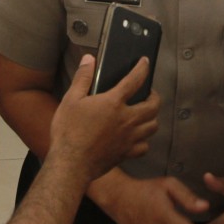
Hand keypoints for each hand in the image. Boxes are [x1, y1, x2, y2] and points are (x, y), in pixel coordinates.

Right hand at [49, 55, 159, 180]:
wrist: (72, 164)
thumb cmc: (69, 131)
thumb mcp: (71, 100)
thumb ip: (82, 78)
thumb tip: (89, 59)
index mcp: (114, 103)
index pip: (135, 80)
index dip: (142, 68)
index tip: (145, 62)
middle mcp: (127, 119)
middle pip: (153, 106)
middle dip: (154, 97)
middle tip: (148, 94)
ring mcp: (129, 138)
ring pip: (153, 126)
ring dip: (152, 118)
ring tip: (145, 114)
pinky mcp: (127, 153)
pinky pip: (144, 146)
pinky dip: (144, 141)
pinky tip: (137, 138)